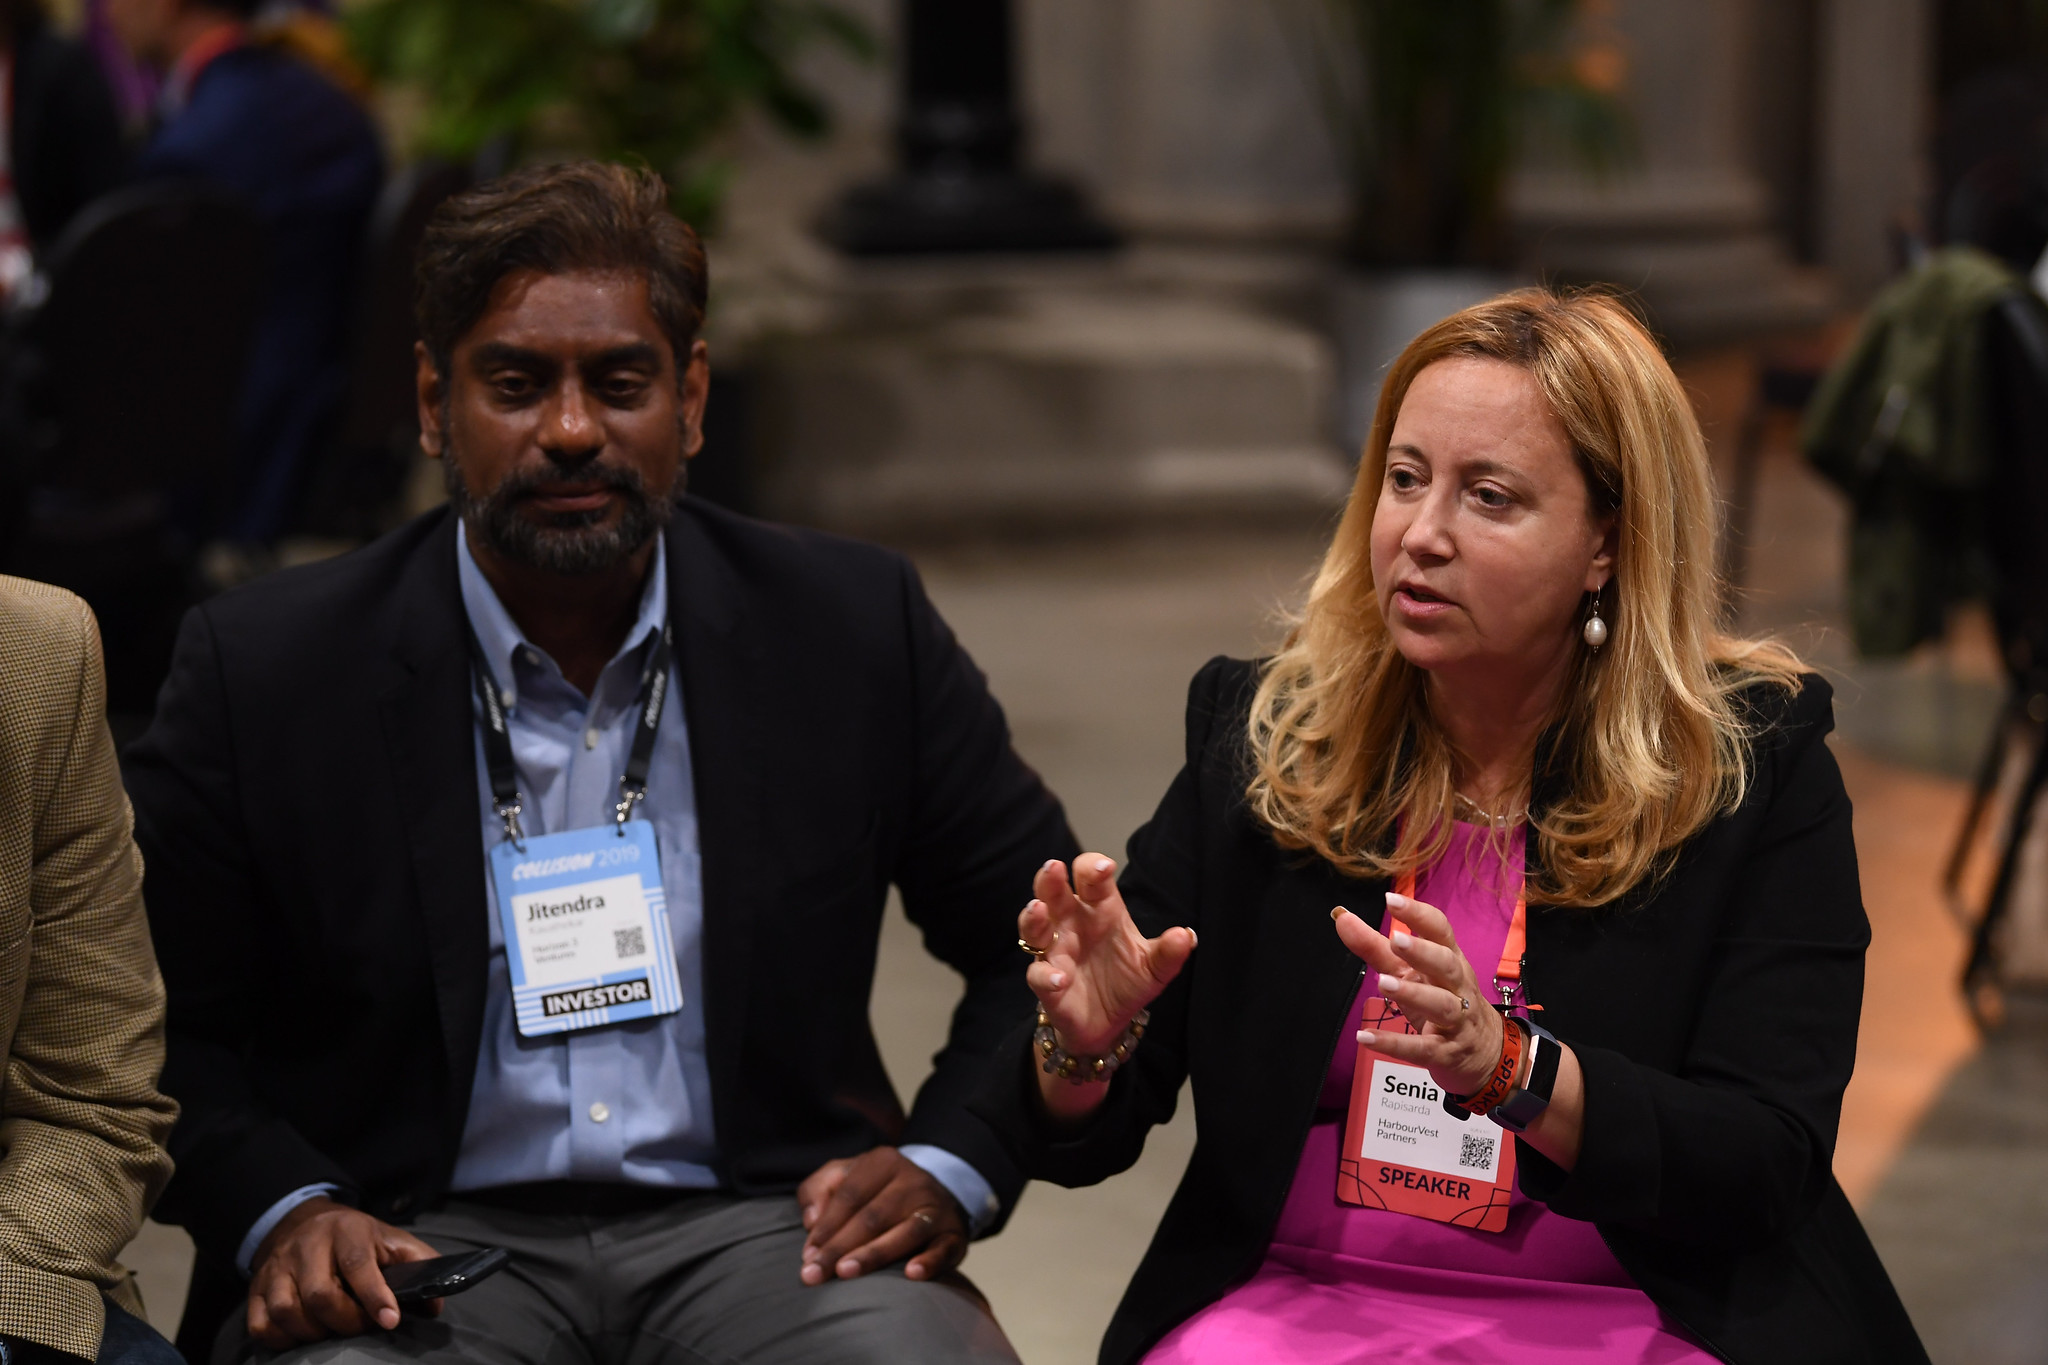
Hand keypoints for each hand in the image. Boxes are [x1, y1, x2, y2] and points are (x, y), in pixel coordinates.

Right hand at [247, 1196, 442, 1347]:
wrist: (306, 1222)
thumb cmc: (358, 1240)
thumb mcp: (392, 1240)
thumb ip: (419, 1265)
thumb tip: (435, 1304)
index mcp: (346, 1231)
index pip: (358, 1264)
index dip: (374, 1295)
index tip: (390, 1321)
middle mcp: (306, 1246)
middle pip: (319, 1294)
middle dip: (345, 1321)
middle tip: (361, 1327)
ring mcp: (277, 1268)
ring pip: (286, 1311)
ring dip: (313, 1333)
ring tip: (332, 1332)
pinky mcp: (256, 1288)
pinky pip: (260, 1324)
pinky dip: (282, 1340)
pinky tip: (303, 1337)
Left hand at [797, 1147, 966, 1285]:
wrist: (937, 1191)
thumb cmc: (878, 1191)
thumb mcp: (847, 1175)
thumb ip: (819, 1189)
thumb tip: (811, 1219)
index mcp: (884, 1162)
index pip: (849, 1195)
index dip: (826, 1226)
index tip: (807, 1255)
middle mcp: (914, 1181)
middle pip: (872, 1217)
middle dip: (839, 1247)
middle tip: (814, 1273)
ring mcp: (936, 1208)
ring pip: (905, 1232)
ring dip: (873, 1254)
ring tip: (845, 1272)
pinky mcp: (954, 1234)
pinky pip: (943, 1248)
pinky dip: (930, 1262)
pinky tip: (912, 1274)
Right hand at [1020, 856, 1194, 1056]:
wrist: (1109, 1023)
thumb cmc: (1127, 982)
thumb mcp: (1153, 968)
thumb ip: (1168, 953)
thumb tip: (1186, 935)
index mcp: (1100, 911)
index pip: (1091, 879)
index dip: (1093, 868)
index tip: (1103, 868)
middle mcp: (1072, 924)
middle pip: (1054, 893)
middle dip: (1050, 879)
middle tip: (1054, 868)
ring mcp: (1056, 951)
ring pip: (1034, 926)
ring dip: (1033, 917)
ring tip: (1038, 909)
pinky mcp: (1046, 982)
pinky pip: (1039, 974)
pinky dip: (1046, 975)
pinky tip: (1060, 978)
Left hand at [1332, 890, 1505, 1097]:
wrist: (1485, 1053)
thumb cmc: (1443, 1000)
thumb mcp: (1410, 973)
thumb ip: (1375, 946)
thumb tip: (1342, 917)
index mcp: (1449, 960)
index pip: (1440, 931)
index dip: (1418, 914)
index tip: (1392, 899)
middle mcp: (1456, 986)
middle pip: (1446, 965)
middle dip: (1423, 952)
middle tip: (1396, 940)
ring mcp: (1456, 1021)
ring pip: (1441, 1005)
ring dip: (1413, 994)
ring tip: (1383, 984)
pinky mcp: (1445, 1053)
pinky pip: (1423, 1049)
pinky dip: (1396, 1044)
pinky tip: (1366, 1037)